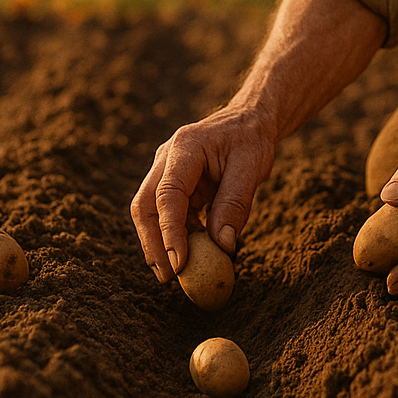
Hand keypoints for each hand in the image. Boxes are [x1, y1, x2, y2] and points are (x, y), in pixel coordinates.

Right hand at [130, 106, 275, 282]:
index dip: (170, 232)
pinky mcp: (173, 184)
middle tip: (167, 276)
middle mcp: (166, 158)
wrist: (249, 121)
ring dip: (158, 242)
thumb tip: (223, 246)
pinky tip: (187, 254)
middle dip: (152, 243)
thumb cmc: (251, 140)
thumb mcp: (252, 168)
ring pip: (149, 211)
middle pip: (145, 205)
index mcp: (185, 148)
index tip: (179, 263)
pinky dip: (173, 235)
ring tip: (174, 273)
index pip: (168, 195)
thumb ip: (235, 204)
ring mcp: (165, 170)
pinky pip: (166, 213)